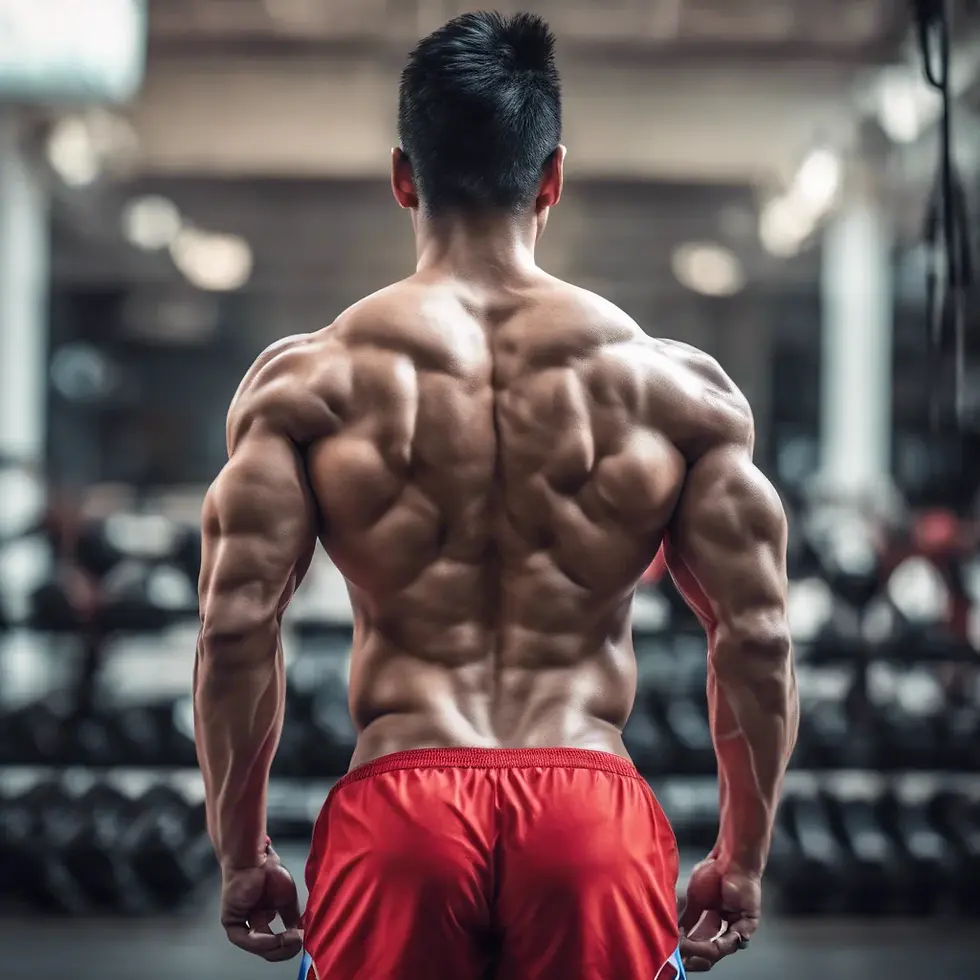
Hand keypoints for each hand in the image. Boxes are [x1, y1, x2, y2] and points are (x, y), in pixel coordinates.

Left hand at [219, 845, 303, 960]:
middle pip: (268, 950)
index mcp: (263, 920)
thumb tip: (301, 936)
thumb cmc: (269, 873)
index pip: (276, 944)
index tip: (303, 939)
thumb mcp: (287, 901)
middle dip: (285, 950)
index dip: (290, 946)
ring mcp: (241, 925)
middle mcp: (252, 925)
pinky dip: (262, 941)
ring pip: (259, 948)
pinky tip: (274, 938)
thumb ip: (292, 919)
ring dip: (276, 947)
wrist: (256, 859)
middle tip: (298, 942)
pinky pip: (247, 939)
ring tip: (291, 939)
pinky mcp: (231, 923)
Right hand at [678, 855, 760, 971]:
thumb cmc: (711, 873)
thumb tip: (677, 934)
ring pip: (728, 943)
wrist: (729, 860)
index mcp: (711, 917)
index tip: (683, 951)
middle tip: (694, 953)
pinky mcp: (750, 920)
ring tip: (707, 946)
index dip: (694, 946)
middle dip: (704, 950)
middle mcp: (724, 922)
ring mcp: (738, 922)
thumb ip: (689, 919)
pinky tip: (721, 939)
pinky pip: (743, 936)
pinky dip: (732, 939)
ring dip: (718, 946)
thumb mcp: (694, 900)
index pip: (702, 938)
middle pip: (715, 944)